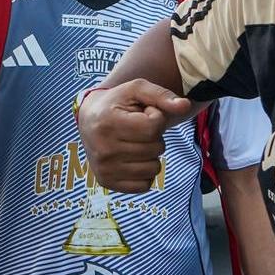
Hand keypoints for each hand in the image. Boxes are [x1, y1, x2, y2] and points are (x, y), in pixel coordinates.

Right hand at [76, 79, 193, 192]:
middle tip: (137, 129)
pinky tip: (132, 159)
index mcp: (108, 122)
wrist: (88, 118)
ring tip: (135, 142)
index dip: (156, 117)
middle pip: (156, 148)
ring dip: (151, 155)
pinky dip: (144, 172)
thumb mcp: (136, 89)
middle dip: (154, 137)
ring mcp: (104, 168)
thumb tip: (186, 106)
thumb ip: (162, 95)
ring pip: (154, 168)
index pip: (154, 128)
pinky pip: (144, 185)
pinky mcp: (106, 182)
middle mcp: (103, 148)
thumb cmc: (117, 103)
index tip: (143, 113)